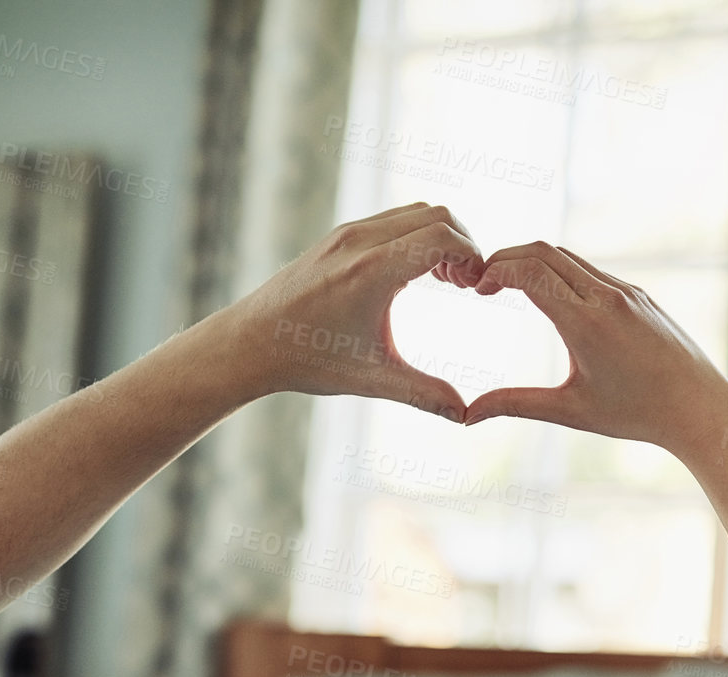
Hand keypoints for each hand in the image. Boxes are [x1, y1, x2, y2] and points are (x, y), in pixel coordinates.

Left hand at [216, 203, 485, 420]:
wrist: (251, 343)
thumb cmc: (308, 360)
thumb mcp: (372, 379)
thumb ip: (424, 393)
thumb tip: (466, 414)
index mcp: (373, 271)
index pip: (443, 237)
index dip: (472, 257)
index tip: (476, 288)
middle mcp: (360, 241)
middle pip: (436, 215)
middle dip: (462, 244)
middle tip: (465, 285)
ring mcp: (347, 233)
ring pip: (414, 211)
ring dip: (438, 238)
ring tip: (443, 281)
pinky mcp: (338, 235)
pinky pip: (391, 219)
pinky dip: (414, 236)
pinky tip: (413, 275)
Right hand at [463, 242, 727, 455]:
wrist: (700, 408)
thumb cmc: (636, 415)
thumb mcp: (570, 411)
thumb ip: (516, 404)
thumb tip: (467, 415)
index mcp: (587, 323)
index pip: (530, 272)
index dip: (495, 272)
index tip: (477, 290)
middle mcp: (607, 297)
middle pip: (544, 251)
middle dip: (506, 259)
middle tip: (483, 282)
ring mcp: (625, 292)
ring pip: (567, 257)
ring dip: (532, 262)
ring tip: (507, 285)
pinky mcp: (637, 295)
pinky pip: (590, 270)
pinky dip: (558, 271)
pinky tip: (546, 295)